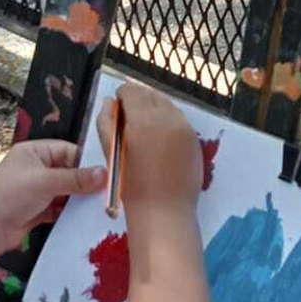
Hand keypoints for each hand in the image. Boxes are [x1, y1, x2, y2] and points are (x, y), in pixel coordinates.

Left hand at [0, 139, 106, 250]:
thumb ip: (76, 178)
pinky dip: (69, 212)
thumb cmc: (10, 196)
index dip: (86, 162)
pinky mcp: (36, 210)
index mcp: (33, 152)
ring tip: (99, 207)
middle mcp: (35, 168)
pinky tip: (83, 218)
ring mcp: (35, 190)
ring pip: (65, 191)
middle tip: (107, 193)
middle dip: (85, 183)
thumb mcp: (46, 182)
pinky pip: (59, 208)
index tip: (107, 174)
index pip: (67, 151)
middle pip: (68, 172)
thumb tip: (104, 174)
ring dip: (78, 199)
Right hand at [98, 82, 202, 212]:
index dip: (122, 97)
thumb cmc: (131, 185)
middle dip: (139, 101)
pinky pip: (180, 121)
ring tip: (146, 131)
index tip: (119, 108)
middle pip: (151, 94)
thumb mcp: (111, 152)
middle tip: (131, 119)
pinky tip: (161, 141)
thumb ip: (106, 122)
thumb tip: (111, 102)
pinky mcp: (194, 140)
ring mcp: (184, 128)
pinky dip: (169, 123)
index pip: (132, 91)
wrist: (163, 211)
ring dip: (155, 110)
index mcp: (142, 120)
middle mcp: (166, 118)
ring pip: (168, 106)